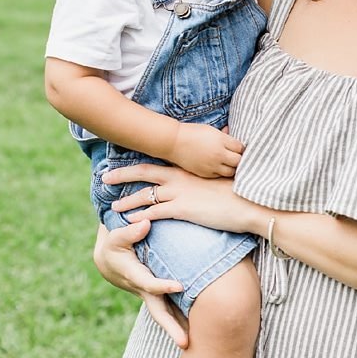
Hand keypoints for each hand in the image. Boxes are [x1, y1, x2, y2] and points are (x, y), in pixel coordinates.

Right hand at [93, 221, 189, 348]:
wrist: (109, 256)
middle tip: (185, 343)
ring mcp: (152, 295)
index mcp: (132, 276)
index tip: (179, 286)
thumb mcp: (115, 235)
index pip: (149, 284)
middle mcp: (143, 290)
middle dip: (171, 327)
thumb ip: (129, 232)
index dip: (162, 286)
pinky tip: (205, 327)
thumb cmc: (113, 243)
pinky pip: (174, 308)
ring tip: (201, 342)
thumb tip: (145, 225)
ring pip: (168, 314)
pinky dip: (185, 318)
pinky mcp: (159, 294)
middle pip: (158, 312)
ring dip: (182, 328)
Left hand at [105, 162, 261, 234]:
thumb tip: (226, 137)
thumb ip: (216, 162)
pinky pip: (154, 212)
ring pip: (145, 195)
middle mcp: (180, 178)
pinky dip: (138, 217)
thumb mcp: (226, 173)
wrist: (251, 204)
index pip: (158, 163)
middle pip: (144, 173)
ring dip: (126, 201)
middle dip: (122, 175)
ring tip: (113, 208)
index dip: (140, 164)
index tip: (125, 164)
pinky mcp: (182, 209)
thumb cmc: (241, 191)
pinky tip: (129, 221)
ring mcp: (180, 193)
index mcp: (188, 169)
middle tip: (105, 178)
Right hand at [169, 124, 243, 177]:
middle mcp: (218, 154)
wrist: (173, 142)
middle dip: (239, 159)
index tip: (239, 148)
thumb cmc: (192, 133)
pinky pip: (219, 176)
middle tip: (236, 157)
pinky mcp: (205, 173)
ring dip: (231, 168)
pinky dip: (221, 172)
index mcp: (221, 141)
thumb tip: (233, 135)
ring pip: (231, 172)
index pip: (241, 148)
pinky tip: (218, 167)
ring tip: (228, 163)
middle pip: (238, 161)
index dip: (241, 148)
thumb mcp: (211, 130)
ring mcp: (212, 166)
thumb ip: (224, 136)